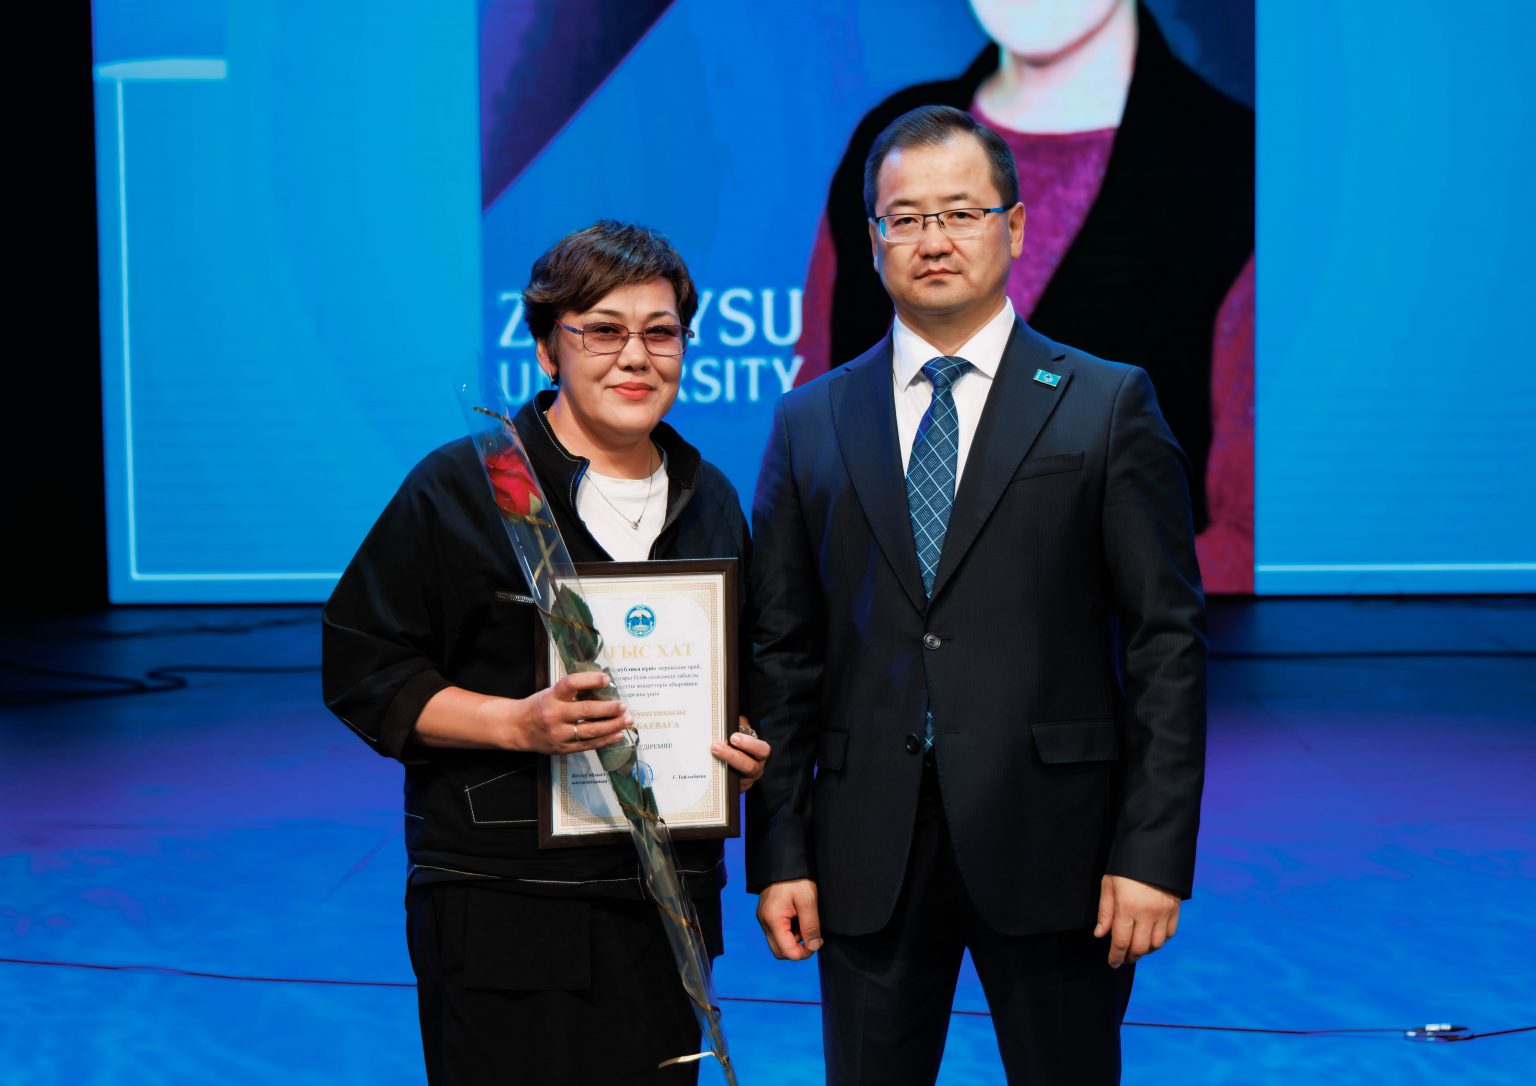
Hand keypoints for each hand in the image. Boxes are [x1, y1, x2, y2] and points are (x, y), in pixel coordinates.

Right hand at [510, 671, 631, 754]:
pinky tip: (618, 734)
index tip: (607, 679)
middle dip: (609, 709)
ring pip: (591, 731)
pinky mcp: (563, 748)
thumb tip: (604, 687)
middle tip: (623, 706)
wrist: (517, 728)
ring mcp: (558, 734)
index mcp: (551, 697)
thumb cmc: (539, 706)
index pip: (571, 684)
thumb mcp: (550, 693)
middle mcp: (554, 715)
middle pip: (586, 711)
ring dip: (613, 726)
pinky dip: (606, 740)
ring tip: (627, 720)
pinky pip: (588, 745)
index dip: (590, 680)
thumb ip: (572, 691)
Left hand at [712, 717, 771, 790]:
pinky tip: (707, 768)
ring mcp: (745, 781)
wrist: (740, 764)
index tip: (733, 737)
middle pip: (749, 766)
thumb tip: (730, 718)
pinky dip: (717, 777)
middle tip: (716, 746)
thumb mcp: (744, 732)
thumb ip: (740, 725)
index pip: (763, 750)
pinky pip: (726, 785)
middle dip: (732, 756)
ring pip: (736, 778)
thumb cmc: (742, 745)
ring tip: (710, 756)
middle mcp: (756, 769)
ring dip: (721, 766)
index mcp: (760, 755)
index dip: (749, 744)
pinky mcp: (735, 790)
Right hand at [757, 878, 821, 960]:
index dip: (804, 953)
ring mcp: (764, 918)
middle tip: (812, 935)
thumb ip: (811, 926)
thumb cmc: (795, 878)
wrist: (783, 860)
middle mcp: (764, 922)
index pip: (787, 952)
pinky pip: (777, 932)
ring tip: (805, 921)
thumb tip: (813, 946)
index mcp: (773, 920)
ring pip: (778, 942)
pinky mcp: (766, 914)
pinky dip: (789, 931)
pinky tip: (798, 918)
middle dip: (798, 949)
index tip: (817, 942)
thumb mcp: (808, 900)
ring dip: (794, 939)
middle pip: (780, 951)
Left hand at [1094, 874, 1179, 967]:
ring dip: (1145, 951)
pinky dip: (1160, 940)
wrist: (1153, 849)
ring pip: (1156, 944)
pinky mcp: (1175, 909)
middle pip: (1140, 948)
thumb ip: (1105, 912)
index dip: (1115, 956)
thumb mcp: (1108, 885)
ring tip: (1136, 948)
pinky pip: (1169, 934)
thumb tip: (1100, 934)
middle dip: (1130, 957)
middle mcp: (1147, 913)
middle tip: (1123, 958)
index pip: (1121, 942)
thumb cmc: (1125, 867)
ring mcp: (1163, 912)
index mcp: (1127, 907)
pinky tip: (1151, 938)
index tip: (1112, 963)